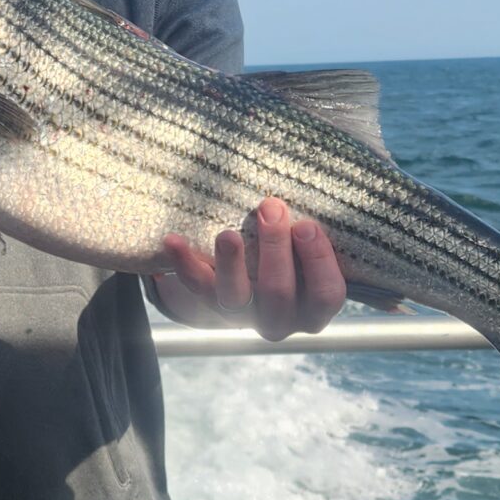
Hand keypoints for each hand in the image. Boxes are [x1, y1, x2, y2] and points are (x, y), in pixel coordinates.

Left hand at [155, 197, 347, 339]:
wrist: (251, 280)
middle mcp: (280, 320)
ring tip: (227, 234)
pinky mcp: (209, 305)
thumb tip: (321, 179)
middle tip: (270, 207)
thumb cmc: (294, 252)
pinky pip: (195, 286)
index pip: (326, 295)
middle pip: (279, 293)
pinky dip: (183, 263)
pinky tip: (173, 240)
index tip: (306, 224)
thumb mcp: (311, 246)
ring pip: (235, 297)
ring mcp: (243, 317)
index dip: (318, 262)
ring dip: (230, 264)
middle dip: (275, 248)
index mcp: (314, 309)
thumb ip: (314, 229)